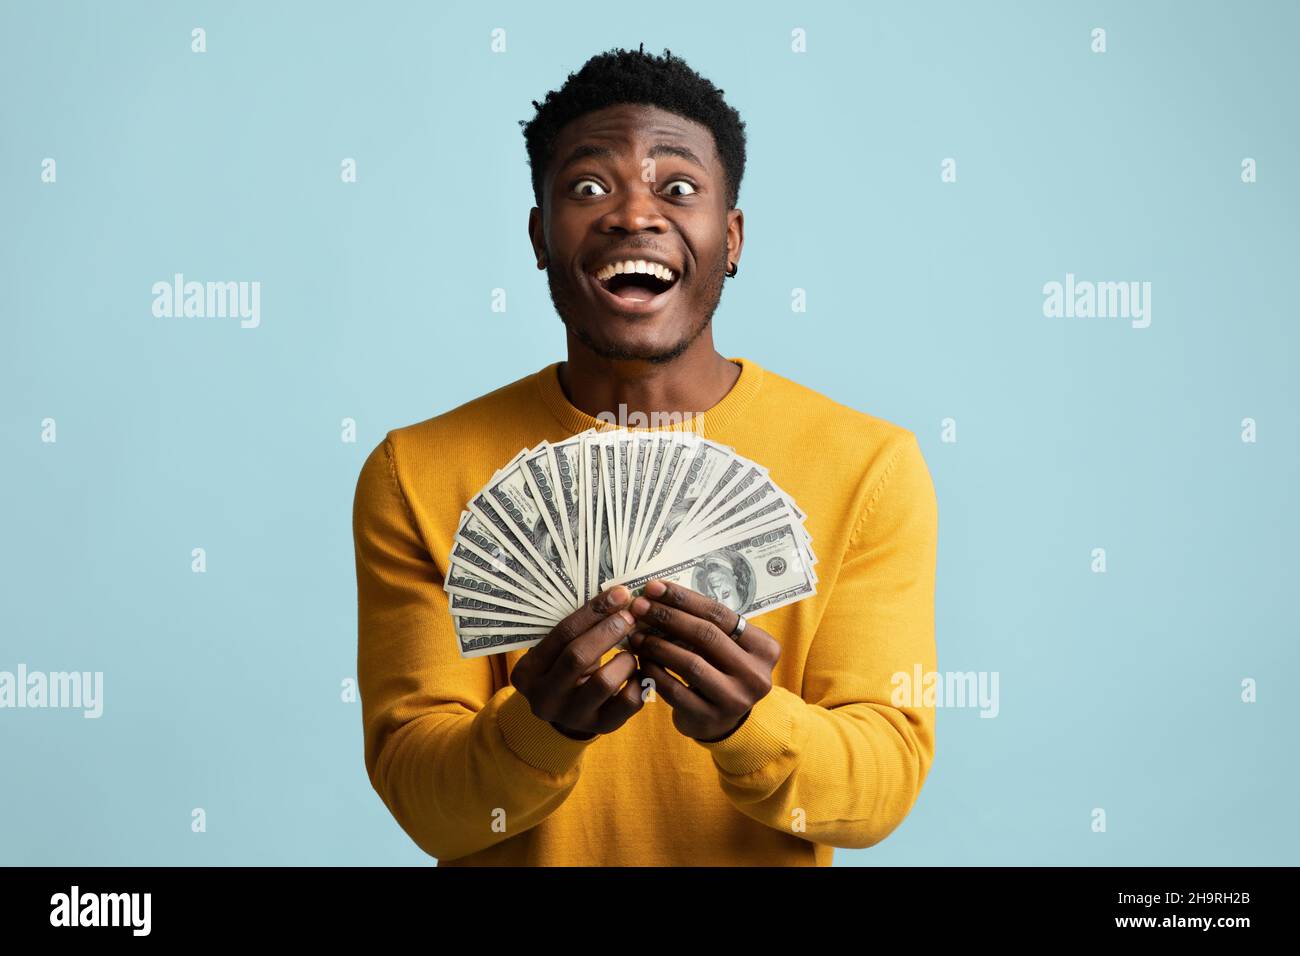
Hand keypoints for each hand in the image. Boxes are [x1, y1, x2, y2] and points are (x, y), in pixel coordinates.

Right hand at [510, 585, 645, 739]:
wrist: (567, 711)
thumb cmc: (565, 667)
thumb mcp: (558, 650)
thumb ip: (579, 628)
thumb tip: (619, 595)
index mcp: (527, 673)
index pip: (561, 634)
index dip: (593, 611)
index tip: (619, 593)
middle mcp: (544, 698)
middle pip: (578, 657)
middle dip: (609, 630)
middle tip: (630, 615)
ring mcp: (572, 717)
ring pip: (605, 682)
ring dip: (625, 659)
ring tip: (633, 651)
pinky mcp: (601, 727)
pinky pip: (628, 702)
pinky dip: (640, 681)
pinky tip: (640, 670)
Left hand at [626, 579, 780, 741]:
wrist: (721, 721)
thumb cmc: (719, 671)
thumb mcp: (724, 646)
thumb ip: (703, 623)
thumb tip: (656, 594)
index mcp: (764, 648)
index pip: (720, 614)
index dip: (683, 598)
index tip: (653, 587)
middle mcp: (756, 675)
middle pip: (706, 635)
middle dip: (667, 617)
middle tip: (639, 607)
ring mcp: (735, 700)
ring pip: (690, 663)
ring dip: (657, 645)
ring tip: (636, 635)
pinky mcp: (711, 719)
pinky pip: (675, 690)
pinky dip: (654, 672)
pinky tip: (640, 660)